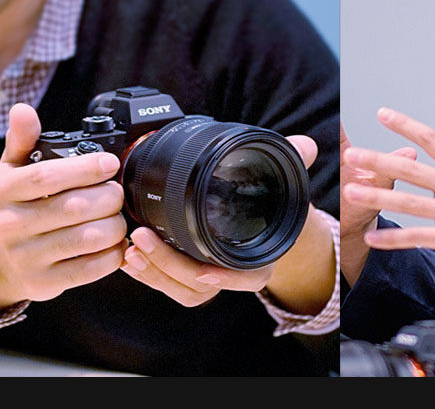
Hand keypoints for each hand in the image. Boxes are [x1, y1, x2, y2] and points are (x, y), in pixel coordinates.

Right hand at [0, 104, 127, 317]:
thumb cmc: (16, 207)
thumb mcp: (12, 170)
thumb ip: (22, 139)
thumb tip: (21, 110)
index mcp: (4, 190)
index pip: (47, 176)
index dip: (85, 168)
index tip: (111, 163)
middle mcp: (9, 225)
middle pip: (74, 208)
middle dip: (109, 197)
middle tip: (119, 191)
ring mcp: (26, 257)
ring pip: (86, 238)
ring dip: (115, 225)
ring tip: (119, 216)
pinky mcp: (44, 283)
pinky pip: (90, 268)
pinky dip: (113, 254)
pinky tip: (117, 242)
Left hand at [121, 134, 333, 313]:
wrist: (261, 216)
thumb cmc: (269, 202)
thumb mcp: (284, 179)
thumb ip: (295, 160)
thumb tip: (306, 145)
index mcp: (260, 258)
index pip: (248, 278)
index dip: (228, 278)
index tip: (205, 270)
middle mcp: (234, 274)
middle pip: (202, 286)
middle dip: (169, 268)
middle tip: (142, 239)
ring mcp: (210, 277)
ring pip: (181, 290)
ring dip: (153, 272)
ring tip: (132, 248)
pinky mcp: (187, 274)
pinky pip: (167, 286)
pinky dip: (146, 273)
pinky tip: (128, 256)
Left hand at [342, 108, 434, 280]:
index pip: (432, 139)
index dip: (405, 125)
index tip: (381, 113)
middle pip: (412, 169)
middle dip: (379, 161)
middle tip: (352, 155)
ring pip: (409, 204)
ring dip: (377, 198)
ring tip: (350, 193)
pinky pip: (418, 238)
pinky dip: (393, 240)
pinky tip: (372, 240)